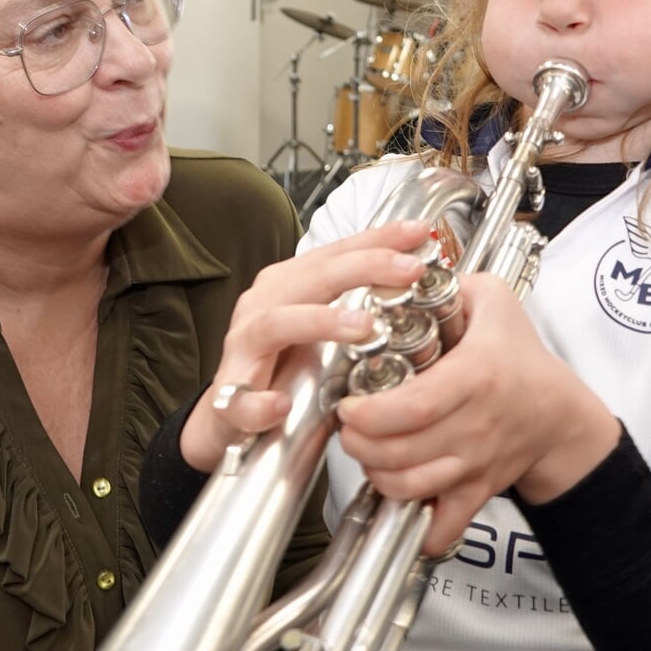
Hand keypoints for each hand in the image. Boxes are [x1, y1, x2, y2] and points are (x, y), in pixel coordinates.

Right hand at [182, 220, 432, 472]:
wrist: (232, 419)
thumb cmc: (285, 370)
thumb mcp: (329, 335)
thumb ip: (363, 313)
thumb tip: (417, 290)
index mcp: (289, 286)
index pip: (337, 253)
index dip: (379, 240)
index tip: (420, 231)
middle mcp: (263, 306)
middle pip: (313, 277)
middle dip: (365, 267)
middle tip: (411, 269)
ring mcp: (243, 349)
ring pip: (276, 323)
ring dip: (320, 322)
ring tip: (364, 326)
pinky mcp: (230, 399)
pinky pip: (243, 400)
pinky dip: (260, 403)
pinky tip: (280, 405)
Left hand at [336, 273, 620, 553]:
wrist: (560, 414)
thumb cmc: (523, 357)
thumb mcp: (494, 300)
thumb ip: (449, 281)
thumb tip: (400, 268)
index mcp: (474, 377)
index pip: (412, 407)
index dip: (368, 413)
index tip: (347, 404)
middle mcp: (474, 427)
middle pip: (399, 452)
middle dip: (358, 443)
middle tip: (347, 424)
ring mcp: (476, 465)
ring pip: (409, 488)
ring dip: (375, 475)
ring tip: (367, 450)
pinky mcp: (476, 492)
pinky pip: (442, 526)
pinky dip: (414, 524)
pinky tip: (398, 496)